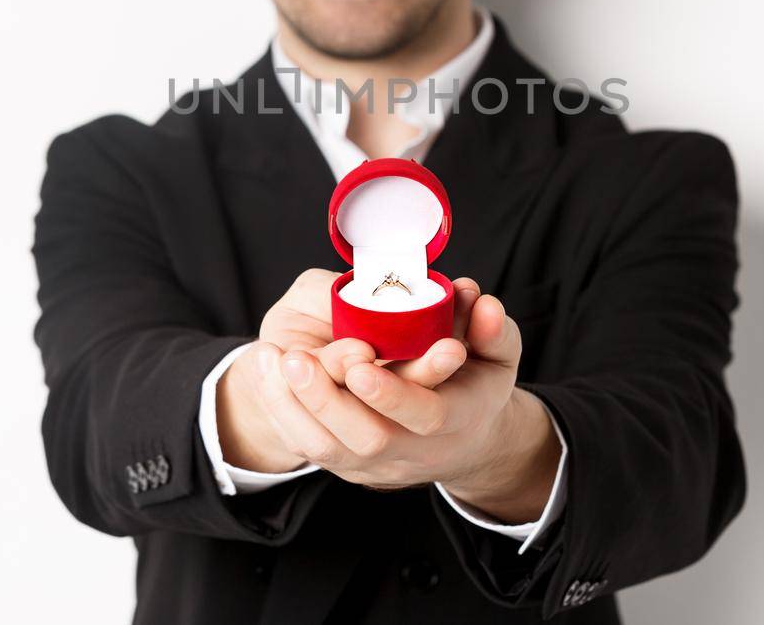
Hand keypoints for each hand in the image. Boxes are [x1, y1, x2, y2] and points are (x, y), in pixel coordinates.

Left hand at [272, 289, 560, 523]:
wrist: (462, 442)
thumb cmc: (476, 385)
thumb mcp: (498, 355)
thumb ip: (493, 326)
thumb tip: (476, 297)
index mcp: (456, 419)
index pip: (424, 415)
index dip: (391, 393)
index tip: (359, 362)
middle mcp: (414, 451)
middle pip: (366, 439)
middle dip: (327, 400)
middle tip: (294, 358)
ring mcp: (378, 466)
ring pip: (328, 448)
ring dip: (292, 404)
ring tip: (268, 357)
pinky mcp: (349, 467)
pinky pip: (309, 448)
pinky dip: (282, 412)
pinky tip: (266, 372)